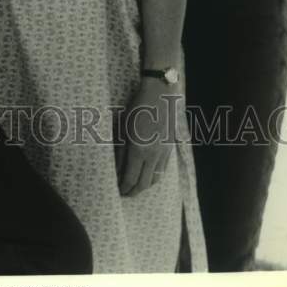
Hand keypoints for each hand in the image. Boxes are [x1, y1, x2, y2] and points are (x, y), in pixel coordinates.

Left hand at [114, 78, 181, 197]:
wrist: (160, 94)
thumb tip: (116, 169)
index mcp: (139, 150)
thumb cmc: (137, 107)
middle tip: (124, 193)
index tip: (117, 190)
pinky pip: (162, 170)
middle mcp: (153, 155)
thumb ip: (120, 151)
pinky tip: (147, 173)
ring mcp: (164, 153)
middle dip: (133, 191)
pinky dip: (154, 177)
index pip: (131, 179)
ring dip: (144, 185)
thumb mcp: (123, 127)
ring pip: (155, 179)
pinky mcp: (170, 148)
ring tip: (135, 185)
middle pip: (144, 184)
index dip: (123, 188)